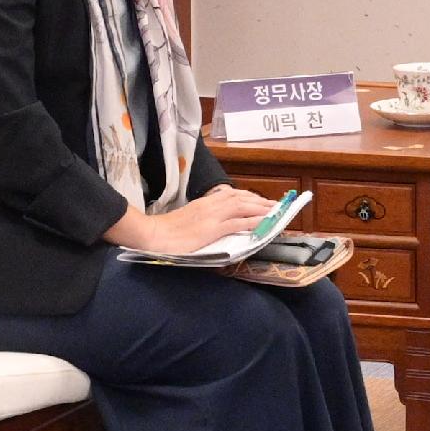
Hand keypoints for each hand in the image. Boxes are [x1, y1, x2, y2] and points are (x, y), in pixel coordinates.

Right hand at [110, 186, 281, 256]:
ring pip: (244, 207)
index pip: (232, 195)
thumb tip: (213, 226)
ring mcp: (213, 216)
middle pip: (242, 198)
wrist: (151, 235)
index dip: (249, 197)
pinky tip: (266, 223)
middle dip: (260, 201)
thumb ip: (201, 219)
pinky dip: (255, 222)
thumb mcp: (187, 220)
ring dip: (263, 209)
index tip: (261, 201)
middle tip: (276, 205)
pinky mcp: (213, 228)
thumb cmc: (165, 232)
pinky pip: (239, 223)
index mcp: (204, 203)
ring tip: (277, 212)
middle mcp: (211, 205)